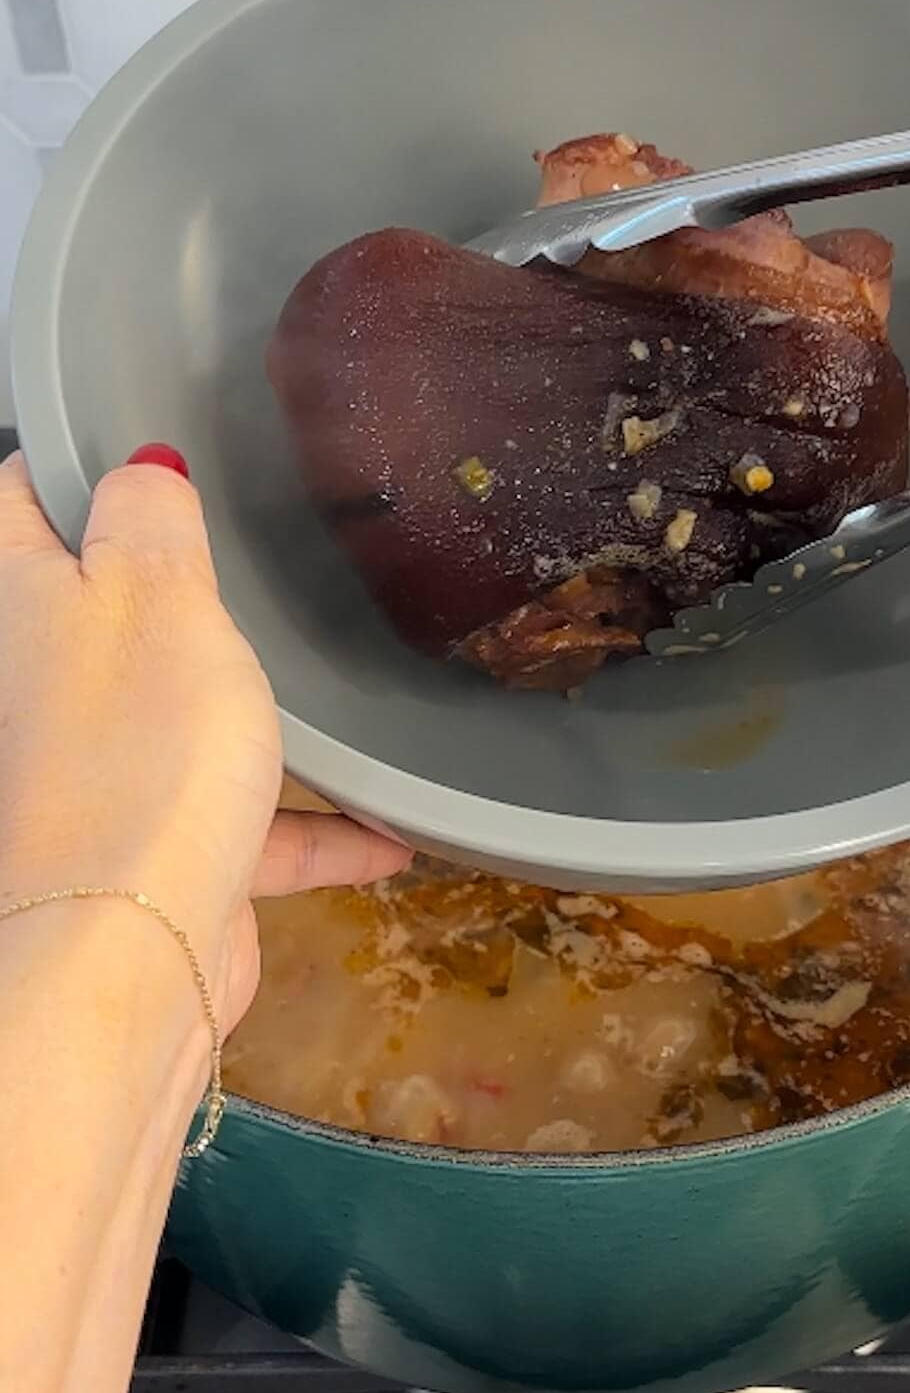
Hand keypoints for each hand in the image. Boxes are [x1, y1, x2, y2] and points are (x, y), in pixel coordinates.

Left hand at [0, 449, 409, 1031]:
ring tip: (340, 684)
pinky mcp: (162, 848)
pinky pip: (246, 823)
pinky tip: (390, 834)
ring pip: (182, 712)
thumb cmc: (142, 747)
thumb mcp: (156, 596)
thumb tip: (139, 467)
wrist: (128, 952)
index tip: (162, 441)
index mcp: (24, 603)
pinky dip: (312, 828)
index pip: (24, 498)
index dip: (80, 460)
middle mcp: (48, 682)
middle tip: (265, 544)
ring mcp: (106, 770)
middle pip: (110, 606)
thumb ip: (150, 518)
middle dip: (182, 585)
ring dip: (259, 712)